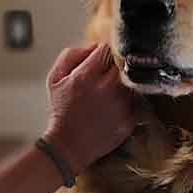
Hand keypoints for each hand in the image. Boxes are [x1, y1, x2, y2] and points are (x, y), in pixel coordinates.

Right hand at [43, 42, 139, 175]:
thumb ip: (71, 55)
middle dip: (117, 64)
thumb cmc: (61, 112)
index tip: (101, 60)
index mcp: (86, 76)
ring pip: (133, 80)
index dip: (104, 52)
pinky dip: (129, 99)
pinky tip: (115, 106)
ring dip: (124, 81)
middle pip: (125, 62)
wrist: (68, 146)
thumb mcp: (55, 79)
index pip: (108, 48)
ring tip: (110, 92)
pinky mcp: (131, 118)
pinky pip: (137, 99)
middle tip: (109, 73)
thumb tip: (93, 46)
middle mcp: (106, 88)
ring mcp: (121, 104)